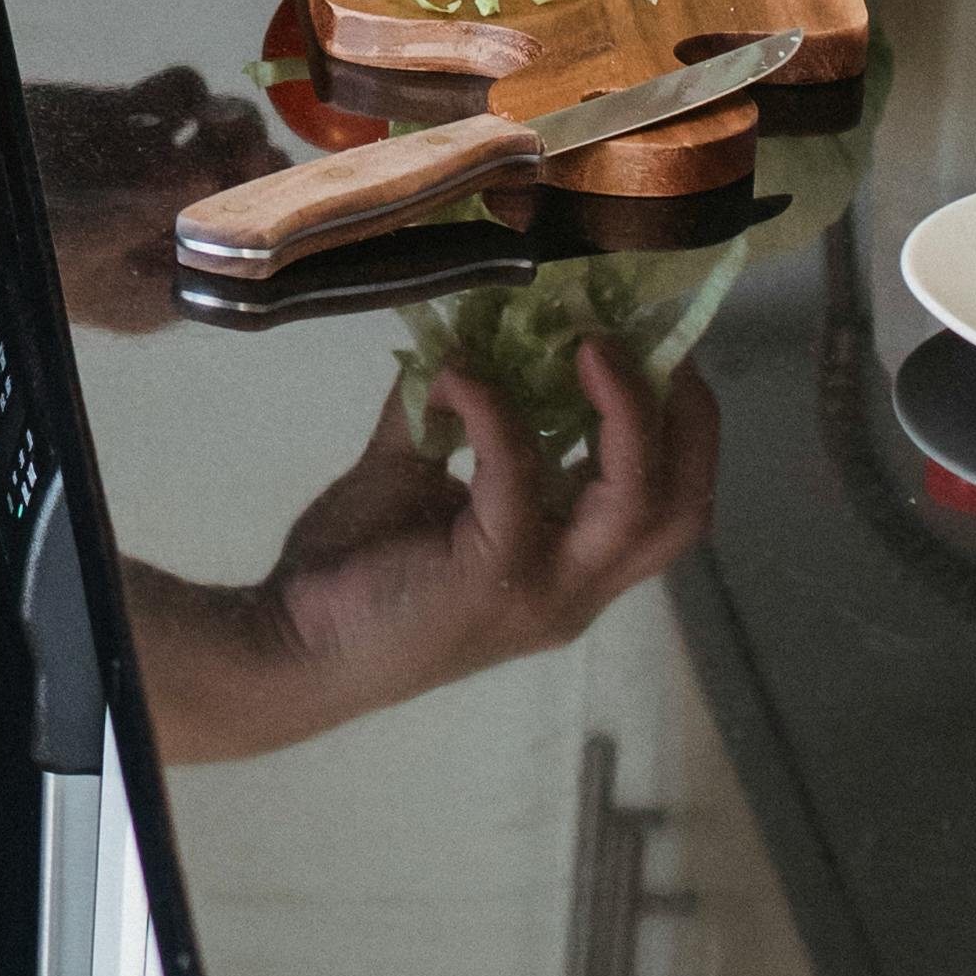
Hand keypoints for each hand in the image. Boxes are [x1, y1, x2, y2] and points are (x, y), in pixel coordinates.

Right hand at [34, 65, 287, 329]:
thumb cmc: (7, 237)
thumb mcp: (68, 247)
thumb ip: (133, 218)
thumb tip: (201, 181)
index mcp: (160, 281)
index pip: (234, 262)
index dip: (259, 230)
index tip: (263, 198)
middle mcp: (168, 222)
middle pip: (243, 195)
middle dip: (252, 170)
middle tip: (242, 147)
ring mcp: (153, 166)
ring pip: (225, 141)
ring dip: (231, 124)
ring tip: (210, 117)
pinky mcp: (131, 120)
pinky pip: (184, 96)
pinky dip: (185, 91)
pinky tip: (160, 101)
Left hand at [133, 339, 720, 758]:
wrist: (292, 645)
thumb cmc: (357, 569)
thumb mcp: (414, 474)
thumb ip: (450, 414)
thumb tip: (464, 330)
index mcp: (572, 561)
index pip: (670, 501)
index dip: (681, 422)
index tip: (652, 339)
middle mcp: (576, 584)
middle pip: (682, 509)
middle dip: (682, 416)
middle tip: (642, 335)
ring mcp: (544, 589)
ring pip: (637, 505)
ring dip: (625, 412)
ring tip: (588, 342)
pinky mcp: (493, 578)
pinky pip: (518, 478)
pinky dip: (495, 412)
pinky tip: (457, 374)